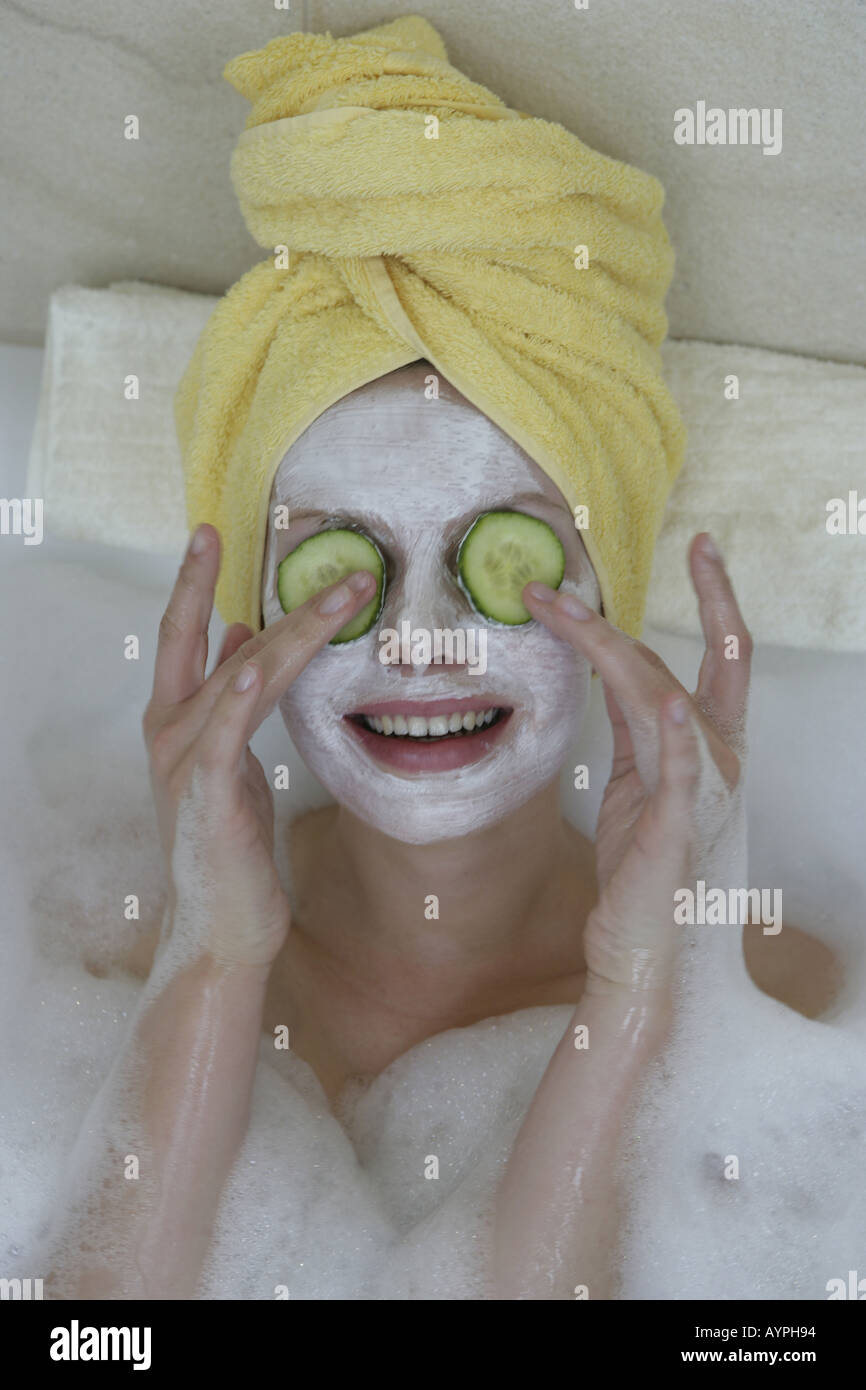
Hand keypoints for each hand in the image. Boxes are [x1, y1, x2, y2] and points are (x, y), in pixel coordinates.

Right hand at [142, 524, 376, 968]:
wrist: (220, 924)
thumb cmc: (228, 844)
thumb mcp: (230, 760)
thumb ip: (231, 701)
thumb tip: (242, 639)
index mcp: (177, 721)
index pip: (184, 636)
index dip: (195, 584)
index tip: (212, 534)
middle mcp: (171, 731)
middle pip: (219, 644)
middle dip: (274, 599)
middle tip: (330, 560)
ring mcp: (184, 760)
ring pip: (241, 677)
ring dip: (296, 633)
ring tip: (344, 596)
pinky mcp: (208, 793)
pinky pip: (225, 734)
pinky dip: (239, 696)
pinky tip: (255, 661)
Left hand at [524, 533, 750, 997]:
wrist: (640, 949)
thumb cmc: (642, 869)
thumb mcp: (637, 783)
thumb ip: (634, 728)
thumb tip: (610, 669)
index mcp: (708, 747)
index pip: (718, 657)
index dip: (714, 598)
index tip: (703, 545)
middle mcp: (716, 761)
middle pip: (674, 667)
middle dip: (617, 620)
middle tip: (560, 582)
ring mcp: (700, 794)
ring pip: (661, 701)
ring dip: (609, 651)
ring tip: (561, 612)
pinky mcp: (676, 832)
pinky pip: (682, 775)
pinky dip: (676, 736)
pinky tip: (664, 700)